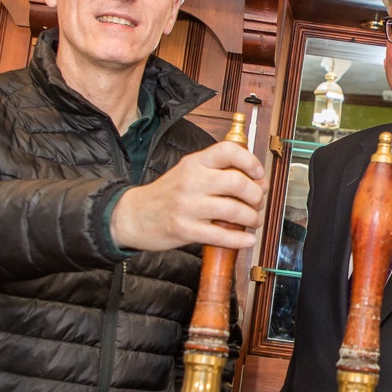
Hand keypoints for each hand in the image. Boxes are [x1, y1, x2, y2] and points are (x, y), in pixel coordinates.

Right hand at [110, 139, 265, 252]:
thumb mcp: (189, 172)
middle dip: (256, 195)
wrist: (133, 215)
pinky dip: (240, 240)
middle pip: (237, 182)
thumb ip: (219, 172)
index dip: (250, 161)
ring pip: (233, 210)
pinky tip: (247, 239)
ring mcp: (188, 206)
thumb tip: (258, 181)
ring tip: (253, 220)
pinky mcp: (186, 230)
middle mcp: (192, 181)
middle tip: (258, 202)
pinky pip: (221, 235)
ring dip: (252, 217)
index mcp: (195, 163)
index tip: (258, 174)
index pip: (228, 151)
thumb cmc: (167, 194)